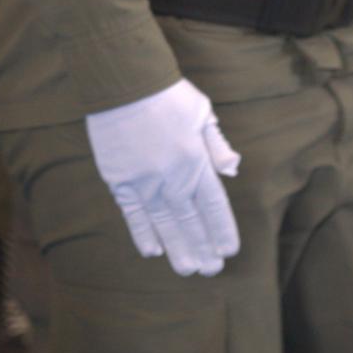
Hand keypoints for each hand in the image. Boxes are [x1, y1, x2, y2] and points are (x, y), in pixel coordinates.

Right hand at [84, 79, 242, 275]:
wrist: (123, 82)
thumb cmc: (167, 94)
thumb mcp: (202, 112)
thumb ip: (216, 144)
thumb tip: (232, 169)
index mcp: (196, 161)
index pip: (214, 206)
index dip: (221, 230)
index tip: (228, 250)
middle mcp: (172, 178)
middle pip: (191, 222)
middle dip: (203, 248)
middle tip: (211, 270)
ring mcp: (144, 182)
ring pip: (164, 225)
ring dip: (177, 249)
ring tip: (188, 270)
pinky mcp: (120, 181)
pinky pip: (133, 215)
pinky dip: (143, 234)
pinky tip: (153, 250)